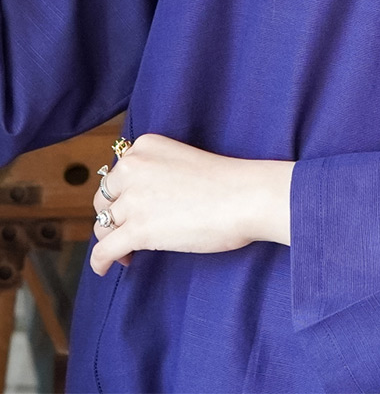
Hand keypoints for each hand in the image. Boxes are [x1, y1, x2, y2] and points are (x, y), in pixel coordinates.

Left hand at [90, 133, 294, 275]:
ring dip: (110, 239)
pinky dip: (100, 262)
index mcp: (145, 145)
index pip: (117, 174)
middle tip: (130, 232)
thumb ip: (156, 173)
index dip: (122, 196)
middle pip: (103, 198)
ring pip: (101, 225)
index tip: (134, 210)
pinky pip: (103, 250)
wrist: (245, 196)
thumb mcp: (181, 160)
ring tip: (128, 252)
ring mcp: (134, 198)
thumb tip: (137, 202)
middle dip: (113, 217)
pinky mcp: (138, 229)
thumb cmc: (225, 182)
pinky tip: (105, 269)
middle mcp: (133, 166)